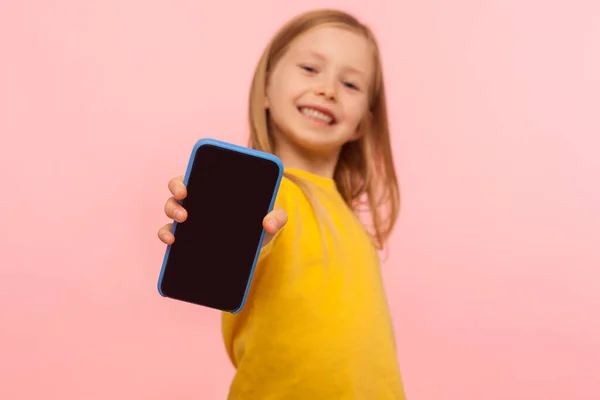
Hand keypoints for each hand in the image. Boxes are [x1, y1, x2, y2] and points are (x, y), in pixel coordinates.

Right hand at [157, 175, 287, 246]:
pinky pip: (170, 233)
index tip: (185, 189)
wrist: (257, 242)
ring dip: (171, 214)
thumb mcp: (272, 217)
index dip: (184, 180)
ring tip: (179, 225)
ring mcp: (192, 217)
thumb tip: (268, 224)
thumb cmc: (261, 220)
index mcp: (216, 187)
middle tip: (184, 208)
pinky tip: (172, 242)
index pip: (194, 175)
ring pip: (171, 209)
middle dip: (175, 196)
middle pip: (177, 191)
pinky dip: (166, 235)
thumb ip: (277, 217)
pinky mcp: (188, 236)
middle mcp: (199, 199)